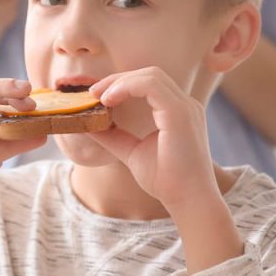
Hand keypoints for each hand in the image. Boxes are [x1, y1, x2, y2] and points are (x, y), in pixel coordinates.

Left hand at [87, 67, 219, 211]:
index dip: (120, 84)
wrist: (188, 201)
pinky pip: (151, 85)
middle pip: (148, 74)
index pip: (148, 83)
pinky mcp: (180, 114)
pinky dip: (127, 87)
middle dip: (117, 79)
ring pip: (150, 75)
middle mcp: (185, 105)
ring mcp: (185, 108)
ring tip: (99, 97)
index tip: (96, 96)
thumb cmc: (166, 180)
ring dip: (119, 81)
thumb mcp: (131, 151)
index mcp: (176, 112)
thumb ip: (113, 135)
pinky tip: (109, 101)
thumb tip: (87, 123)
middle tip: (92, 93)